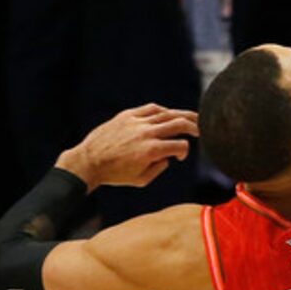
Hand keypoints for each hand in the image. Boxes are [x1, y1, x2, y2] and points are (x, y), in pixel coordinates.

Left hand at [58, 103, 197, 189]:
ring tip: (192, 118)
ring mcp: (137, 122)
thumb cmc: (115, 174)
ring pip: (167, 113)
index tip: (179, 158)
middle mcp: (146, 134)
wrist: (89, 161)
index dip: (185, 152)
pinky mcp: (127, 116)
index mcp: (152, 151)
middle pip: (179, 124)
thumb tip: (168, 156)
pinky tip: (168, 114)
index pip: (181, 145)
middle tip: (202, 130)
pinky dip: (163, 111)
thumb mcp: (142, 180)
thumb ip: (160, 168)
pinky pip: (150, 109)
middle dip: (195, 127)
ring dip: (183, 115)